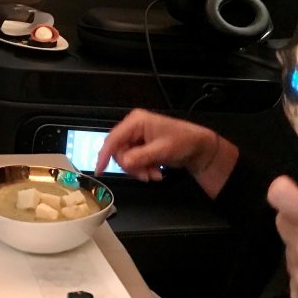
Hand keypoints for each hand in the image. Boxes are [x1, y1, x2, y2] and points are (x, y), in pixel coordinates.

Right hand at [96, 109, 219, 178]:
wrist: (198, 147)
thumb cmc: (183, 141)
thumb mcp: (162, 150)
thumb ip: (141, 157)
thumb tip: (123, 162)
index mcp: (136, 121)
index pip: (113, 138)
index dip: (104, 154)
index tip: (99, 170)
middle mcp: (132, 128)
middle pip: (118, 151)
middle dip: (131, 166)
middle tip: (146, 176)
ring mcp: (136, 137)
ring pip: (125, 159)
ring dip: (139, 170)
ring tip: (155, 175)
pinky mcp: (140, 147)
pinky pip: (132, 161)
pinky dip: (142, 169)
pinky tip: (155, 172)